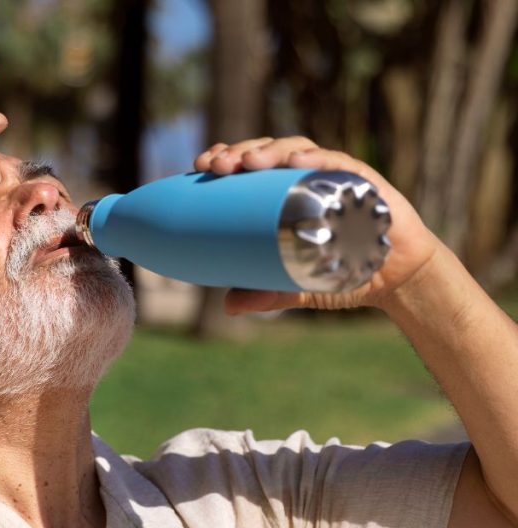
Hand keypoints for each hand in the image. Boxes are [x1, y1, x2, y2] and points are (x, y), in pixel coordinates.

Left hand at [192, 136, 443, 313]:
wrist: (398, 278)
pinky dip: (316, 160)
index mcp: (286, 193)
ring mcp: (335, 175)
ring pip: (297, 150)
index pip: (250, 166)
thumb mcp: (298, 285)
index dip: (226, 157)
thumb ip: (266, 294)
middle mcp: (307, 178)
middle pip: (267, 152)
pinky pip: (338, 163)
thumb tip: (228, 306)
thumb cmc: (345, 272)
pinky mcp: (364, 180)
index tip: (200, 166)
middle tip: (215, 165)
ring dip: (270, 151)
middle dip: (238, 152)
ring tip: (248, 161)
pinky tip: (296, 162)